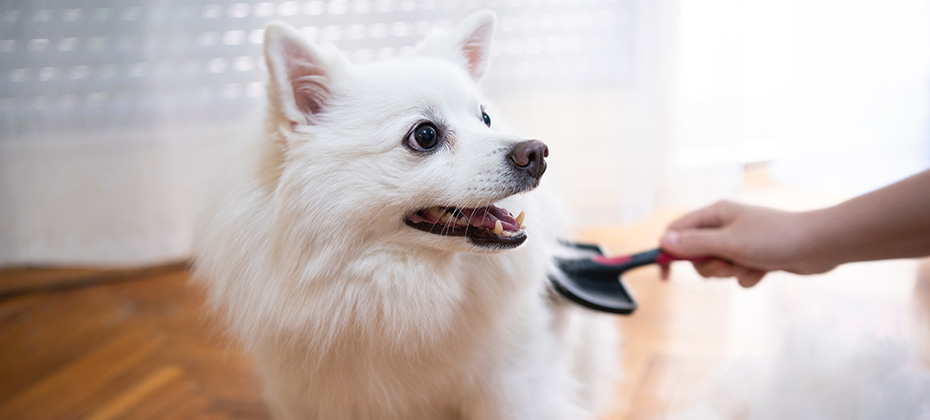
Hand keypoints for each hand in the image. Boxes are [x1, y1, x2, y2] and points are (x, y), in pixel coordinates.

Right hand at [659, 201, 839, 287]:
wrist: (819, 245)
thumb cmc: (773, 238)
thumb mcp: (728, 243)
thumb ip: (694, 244)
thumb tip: (662, 241)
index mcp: (714, 213)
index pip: (678, 230)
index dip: (668, 251)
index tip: (665, 275)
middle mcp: (724, 225)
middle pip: (696, 253)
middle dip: (709, 266)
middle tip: (726, 264)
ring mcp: (739, 241)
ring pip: (717, 266)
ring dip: (730, 272)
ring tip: (750, 265)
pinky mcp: (753, 256)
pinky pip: (737, 273)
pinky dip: (748, 275)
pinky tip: (765, 270)